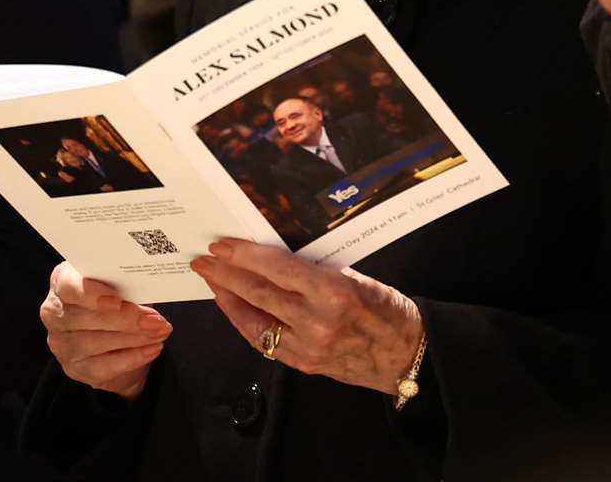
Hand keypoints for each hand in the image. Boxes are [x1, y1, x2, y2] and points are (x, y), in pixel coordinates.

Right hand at [40, 262, 169, 399]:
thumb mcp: (119, 284)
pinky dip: (132, 357)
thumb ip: (125, 283)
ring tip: (159, 332)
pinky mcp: (75, 368)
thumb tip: (148, 286)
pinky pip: (103, 367)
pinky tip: (152, 349)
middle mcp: (55, 313)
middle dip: (125, 319)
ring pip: (95, 343)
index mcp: (62, 281)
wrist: (114, 337)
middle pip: (84, 318)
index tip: (117, 301)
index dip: (91, 294)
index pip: (68, 286)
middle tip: (156, 320)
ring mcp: (62, 343)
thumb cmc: (116, 299)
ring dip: (134, 338)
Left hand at [190, 239, 420, 395]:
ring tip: (213, 281)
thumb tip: (273, 257)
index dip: (245, 256)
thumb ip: (315, 270)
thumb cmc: (386, 310)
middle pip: (259, 294)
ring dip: (229, 299)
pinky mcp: (303, 364)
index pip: (277, 269)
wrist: (405, 356)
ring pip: (255, 321)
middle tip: (204, 261)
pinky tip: (234, 308)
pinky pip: (264, 341)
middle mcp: (316, 321)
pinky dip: (245, 322)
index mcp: (333, 291)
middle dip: (227, 275)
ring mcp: (307, 347)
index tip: (223, 245)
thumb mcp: (355, 276)